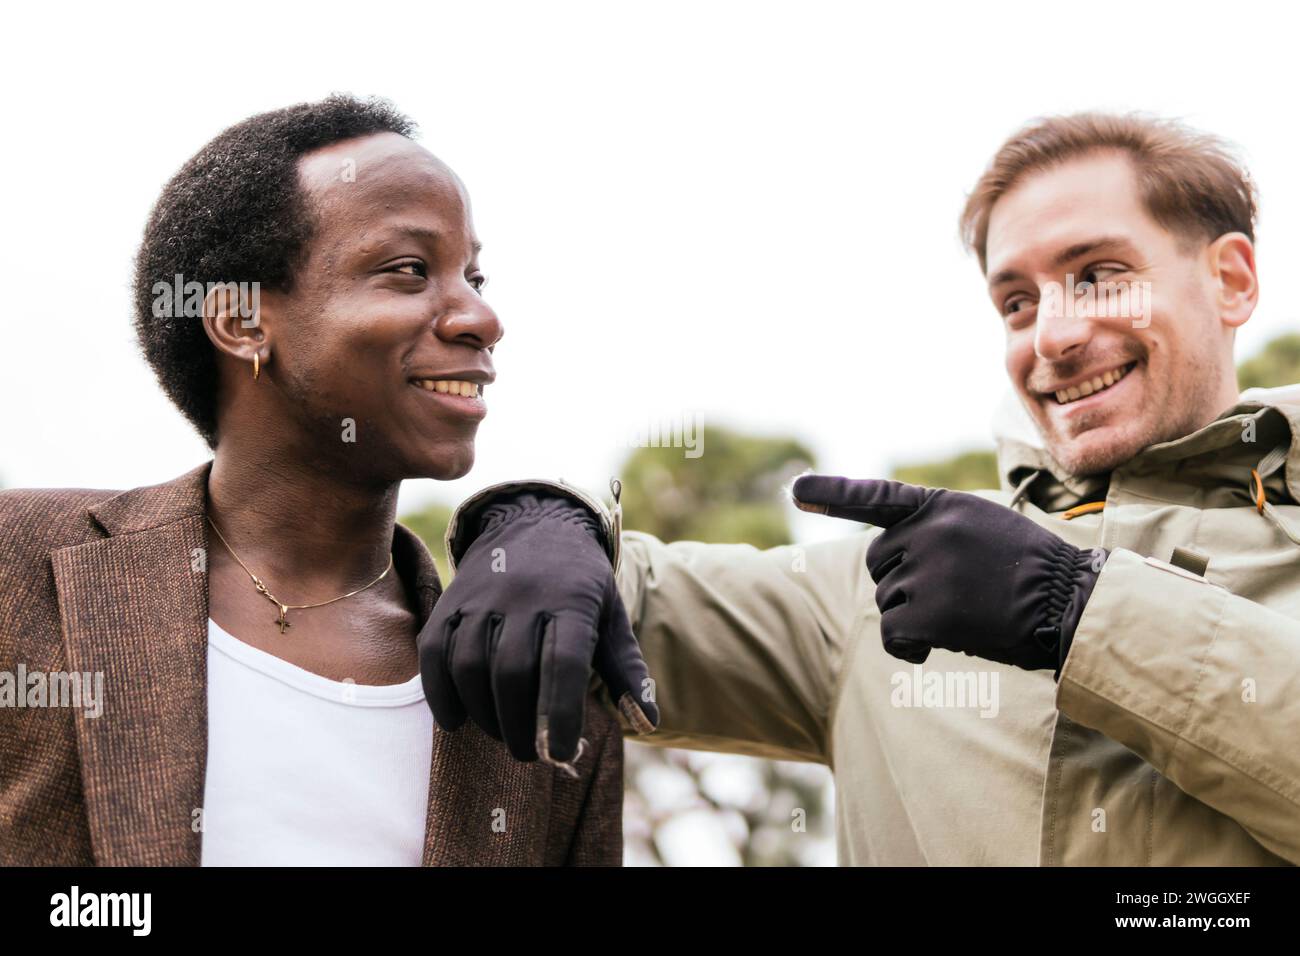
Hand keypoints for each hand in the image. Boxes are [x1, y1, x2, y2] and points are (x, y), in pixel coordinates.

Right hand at [418, 492, 658, 770]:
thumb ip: (626, 668)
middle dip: (518, 725)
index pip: (564, 664)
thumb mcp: (611, 613)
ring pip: (470, 665)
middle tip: (530, 752)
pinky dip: (440, 692)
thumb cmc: (579, 582)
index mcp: (571, 601)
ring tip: (501, 735)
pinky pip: (434, 651)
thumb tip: (648, 722)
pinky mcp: (450, 600)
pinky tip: (455, 721)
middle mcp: (523, 595)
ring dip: (483, 713)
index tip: (562, 754)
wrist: (534, 521)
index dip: (562, 715)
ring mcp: (482, 596)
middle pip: (512, 672)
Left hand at [792, 476, 1105, 674]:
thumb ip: (934, 528)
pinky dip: (907, 647)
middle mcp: (928, 531)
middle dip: (901, 581)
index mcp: (940, 504)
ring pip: (887, 599)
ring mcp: (927, 571)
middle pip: (879, 562)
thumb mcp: (982, 525)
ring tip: (964, 614)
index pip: (876, 497)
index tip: (794, 490)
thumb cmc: (1029, 569)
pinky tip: (939, 645)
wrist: (1071, 604)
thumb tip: (884, 558)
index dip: (832, 494)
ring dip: (914, 615)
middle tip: (951, 593)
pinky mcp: (928, 612)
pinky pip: (892, 634)